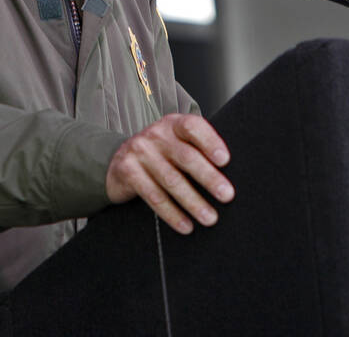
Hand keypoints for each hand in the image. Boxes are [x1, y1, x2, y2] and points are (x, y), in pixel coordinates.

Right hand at [105, 113, 233, 234]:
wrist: (119, 161)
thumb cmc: (160, 154)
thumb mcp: (176, 142)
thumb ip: (196, 149)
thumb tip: (229, 174)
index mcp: (173, 124)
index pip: (193, 127)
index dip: (210, 142)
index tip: (225, 160)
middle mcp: (156, 134)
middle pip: (186, 157)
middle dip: (209, 178)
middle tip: (227, 195)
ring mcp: (140, 152)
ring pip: (171, 180)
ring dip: (193, 202)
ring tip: (210, 218)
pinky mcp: (128, 171)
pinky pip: (154, 196)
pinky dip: (172, 214)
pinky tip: (186, 225)